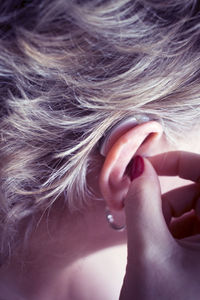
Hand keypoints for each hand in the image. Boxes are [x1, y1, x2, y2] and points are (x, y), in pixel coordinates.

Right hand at [120, 151, 199, 299]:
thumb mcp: (149, 253)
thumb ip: (141, 203)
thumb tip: (139, 168)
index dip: (178, 161)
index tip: (147, 166)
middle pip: (199, 191)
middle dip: (168, 200)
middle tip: (147, 222)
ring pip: (193, 208)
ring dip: (167, 218)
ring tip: (155, 246)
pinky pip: (192, 225)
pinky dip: (173, 230)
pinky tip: (164, 252)